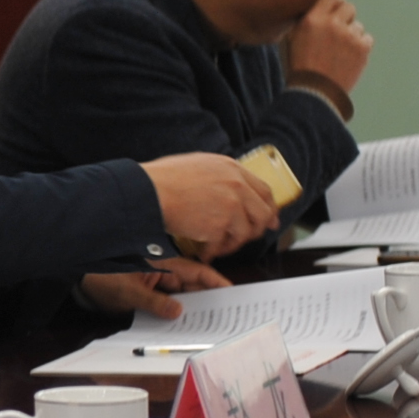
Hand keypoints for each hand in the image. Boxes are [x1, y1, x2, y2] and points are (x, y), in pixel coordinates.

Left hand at [78, 258, 231, 320]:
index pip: (197, 271)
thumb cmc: (103, 278)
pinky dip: (180, 315)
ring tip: (214, 325)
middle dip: (212, 300)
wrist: (83, 284)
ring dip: (197, 310)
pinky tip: (189, 328)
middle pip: (196, 287)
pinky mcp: (154, 297)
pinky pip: (172, 306)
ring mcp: (161, 286)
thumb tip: (178, 312)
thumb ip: (153, 301)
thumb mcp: (128, 290)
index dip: (216, 281)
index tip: (233, 293)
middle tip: (229, 316)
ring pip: (186, 298)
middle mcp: (166, 274)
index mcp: (164, 265)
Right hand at [141, 152, 279, 256]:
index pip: (264, 191)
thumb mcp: (199, 165)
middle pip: (263, 214)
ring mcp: (230, 206)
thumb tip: (231, 189)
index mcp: (232, 169)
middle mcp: (236, 186)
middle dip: (257, 229)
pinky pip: (223, 245)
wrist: (149, 192)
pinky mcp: (219, 226)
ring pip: (245, 233)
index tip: (269, 219)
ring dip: (232, 243)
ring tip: (216, 246)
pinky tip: (203, 251)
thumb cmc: (164, 179)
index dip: (268, 208)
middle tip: (245, 238)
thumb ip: (220, 175)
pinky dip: (212, 252)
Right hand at [288, 0, 372, 93]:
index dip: (332, 3)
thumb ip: (304, 20)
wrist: (315, 94)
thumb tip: (316, 8)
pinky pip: (366, 38)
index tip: (331, 12)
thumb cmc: (299, 68)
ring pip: (357, 25)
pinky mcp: (362, 48)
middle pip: (348, 6)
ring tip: (340, 51)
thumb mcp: (291, 39)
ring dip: (351, 34)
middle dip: (344, 16)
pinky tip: (348, 57)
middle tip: (337, 31)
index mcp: (313, 19)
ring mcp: (349, 36)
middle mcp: (333, 23)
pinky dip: (360, 46)